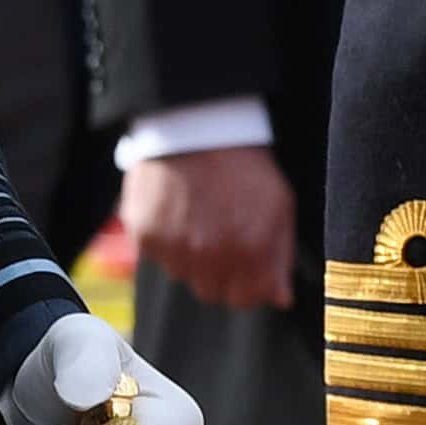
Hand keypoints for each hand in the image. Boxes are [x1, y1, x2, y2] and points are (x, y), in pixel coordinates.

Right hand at [117, 143, 297, 308]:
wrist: (197, 125)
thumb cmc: (243, 164)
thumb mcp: (279, 206)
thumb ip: (280, 257)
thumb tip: (279, 299)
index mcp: (250, 254)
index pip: (245, 299)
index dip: (247, 284)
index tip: (245, 267)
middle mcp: (212, 258)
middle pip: (211, 291)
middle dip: (218, 272)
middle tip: (219, 237)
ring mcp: (175, 249)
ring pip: (182, 273)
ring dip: (189, 256)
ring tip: (196, 217)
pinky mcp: (145, 235)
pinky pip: (154, 255)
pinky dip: (163, 239)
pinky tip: (174, 210)